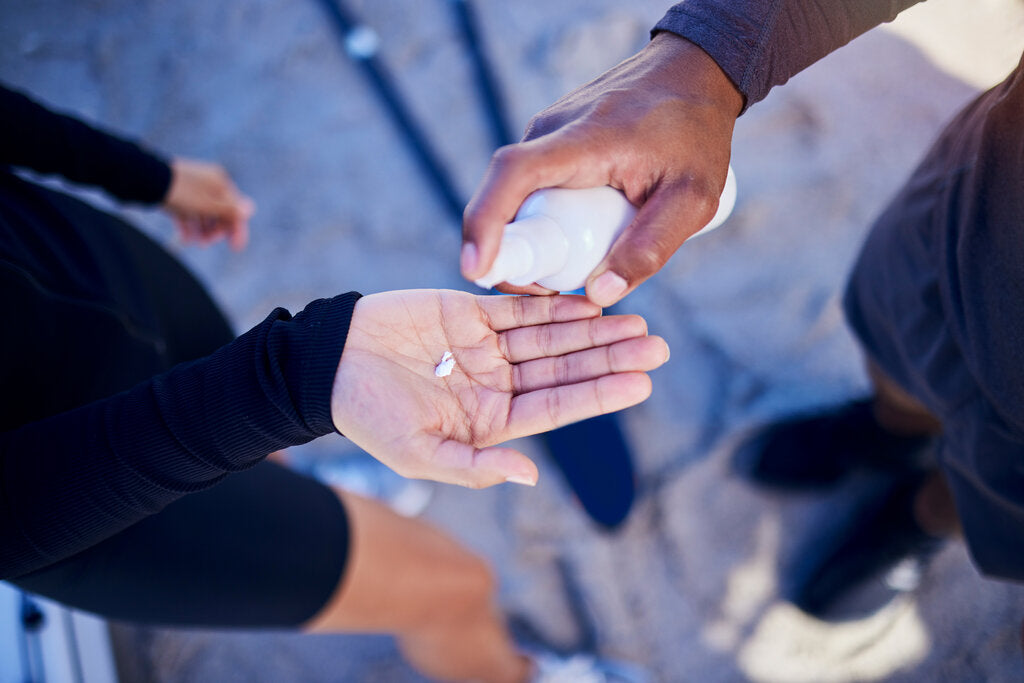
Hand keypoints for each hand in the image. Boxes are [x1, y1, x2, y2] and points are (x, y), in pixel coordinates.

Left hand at [162, 158, 254, 250]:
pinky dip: (189, 226)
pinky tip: (185, 239)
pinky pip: (189, 213)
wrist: (146, 179)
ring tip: (196, 242)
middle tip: (207, 243)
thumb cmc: (180, 191)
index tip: (235, 248)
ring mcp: (192, 189)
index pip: (236, 209)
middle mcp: (209, 183)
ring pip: (204, 214)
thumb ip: (229, 209)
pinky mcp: (178, 194)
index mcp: (220, 182)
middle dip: (216, 231)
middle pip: (220, 212)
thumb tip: (251, 209)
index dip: (238, 230)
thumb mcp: (207, 204)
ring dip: (203, 231)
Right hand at [330, 290, 668, 488]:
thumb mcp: (419, 454)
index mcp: (491, 421)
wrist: (327, 364)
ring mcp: (487, 346)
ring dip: (594, 330)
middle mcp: (498, 383)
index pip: (557, 407)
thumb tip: (530, 475)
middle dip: (610, 358)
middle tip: (657, 347)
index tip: (641, 382)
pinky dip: (554, 304)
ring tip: (636, 322)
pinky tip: (589, 303)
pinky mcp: (471, 311)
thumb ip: (474, 467)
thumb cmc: (369, 417)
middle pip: (566, 369)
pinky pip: (521, 307)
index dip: (599, 394)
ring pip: (552, 336)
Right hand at [462, 33, 742, 306]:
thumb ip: (651, 247)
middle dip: (510, 251)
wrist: (695, 72)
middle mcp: (552, 130)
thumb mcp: (693, 200)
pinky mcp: (551, 137)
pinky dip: (541, 216)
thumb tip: (599, 294)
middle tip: (545, 292)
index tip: (475, 269)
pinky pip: (532, 184)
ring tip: (573, 264)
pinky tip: (575, 235)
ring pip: (517, 194)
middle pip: (504, 196)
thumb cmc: (697, 133)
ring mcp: (547, 131)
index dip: (485, 222)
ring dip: (530, 234)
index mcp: (584, 140)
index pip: (512, 175)